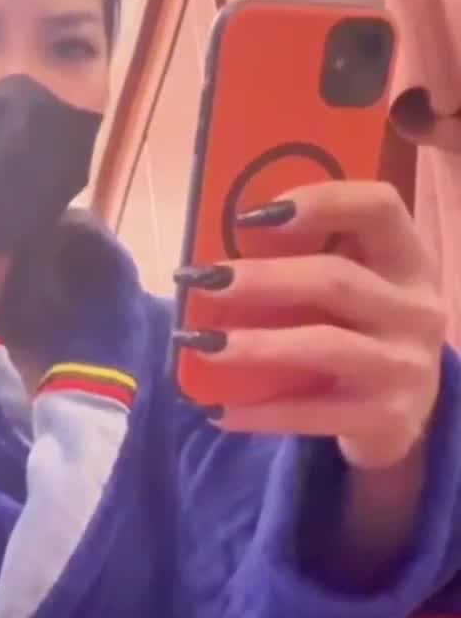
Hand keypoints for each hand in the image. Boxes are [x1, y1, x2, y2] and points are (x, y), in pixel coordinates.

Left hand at [174, 182, 446, 470]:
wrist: (402, 415)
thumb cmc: (360, 333)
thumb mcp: (357, 289)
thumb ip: (312, 261)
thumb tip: (217, 250)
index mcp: (408, 260)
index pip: (379, 207)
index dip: (319, 201)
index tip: (250, 214)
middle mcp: (416, 308)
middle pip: (336, 279)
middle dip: (262, 279)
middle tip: (203, 282)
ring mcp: (405, 365)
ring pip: (324, 345)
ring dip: (255, 345)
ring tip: (201, 345)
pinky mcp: (386, 416)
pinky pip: (312, 412)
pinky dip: (260, 411)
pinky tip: (215, 409)